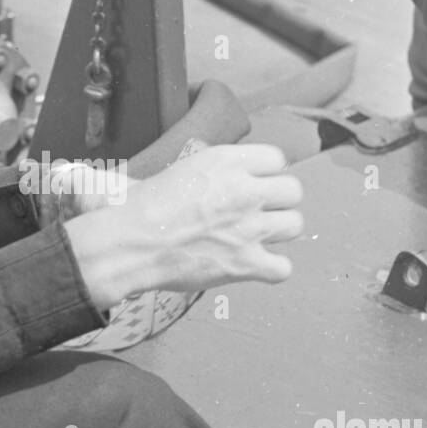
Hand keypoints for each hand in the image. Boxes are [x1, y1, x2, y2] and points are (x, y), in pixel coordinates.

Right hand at [63, 144, 303, 311]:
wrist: (131, 243)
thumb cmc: (142, 206)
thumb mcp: (177, 170)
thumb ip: (205, 170)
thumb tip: (191, 171)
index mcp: (228, 161)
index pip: (277, 158)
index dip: (266, 172)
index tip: (253, 182)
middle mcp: (246, 190)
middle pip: (293, 190)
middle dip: (279, 201)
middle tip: (258, 211)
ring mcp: (251, 228)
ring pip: (295, 225)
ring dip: (280, 231)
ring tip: (258, 236)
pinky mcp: (247, 263)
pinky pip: (284, 268)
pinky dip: (273, 269)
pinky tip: (258, 265)